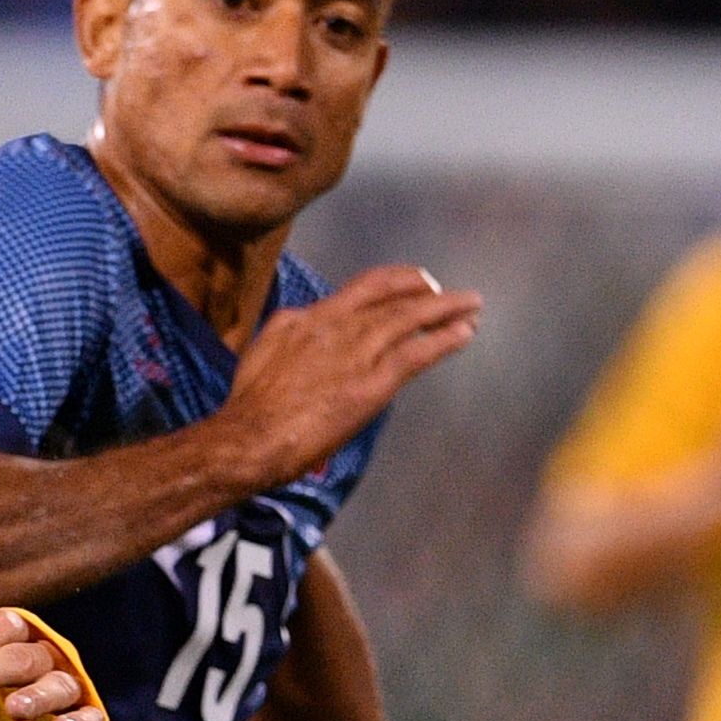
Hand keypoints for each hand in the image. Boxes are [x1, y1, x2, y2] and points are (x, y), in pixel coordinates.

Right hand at [216, 265, 480, 487]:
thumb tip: (298, 324)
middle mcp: (335, 325)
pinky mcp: (372, 382)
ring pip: (411, 317)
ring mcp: (356, 352)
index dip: (391, 284)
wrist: (249, 437)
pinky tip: (465, 332)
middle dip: (423, 289)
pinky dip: (445, 339)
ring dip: (447, 308)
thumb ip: (287, 335)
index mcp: (306, 318)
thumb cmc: (249, 407)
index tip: (410, 284)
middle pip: (390, 295)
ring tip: (471, 304)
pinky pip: (418, 351)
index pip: (359, 290)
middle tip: (446, 292)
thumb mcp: (262, 353)